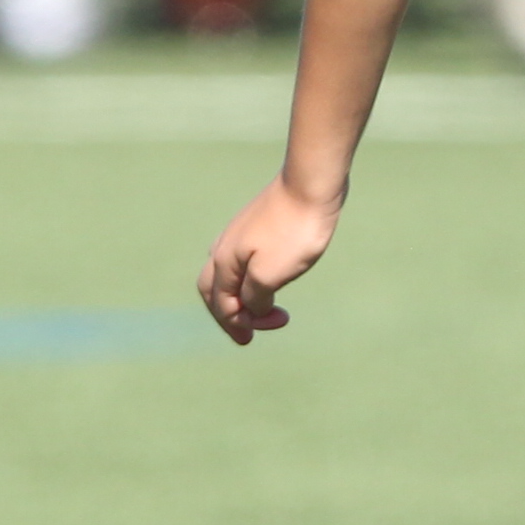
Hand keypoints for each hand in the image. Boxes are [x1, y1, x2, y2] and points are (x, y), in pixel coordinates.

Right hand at [200, 176, 340, 344]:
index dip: (234, 325)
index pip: (220, 304)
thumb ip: (253, 297)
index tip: (250, 340)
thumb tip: (249, 306)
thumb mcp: (271, 274)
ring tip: (261, 310)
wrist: (310, 184)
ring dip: (240, 296)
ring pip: (227, 273)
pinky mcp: (257, 224)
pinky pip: (242, 260)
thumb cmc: (293, 232)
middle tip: (246, 333)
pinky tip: (266, 279)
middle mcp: (224, 247)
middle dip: (228, 314)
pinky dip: (249, 279)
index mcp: (224, 262)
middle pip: (213, 289)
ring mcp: (239, 233)